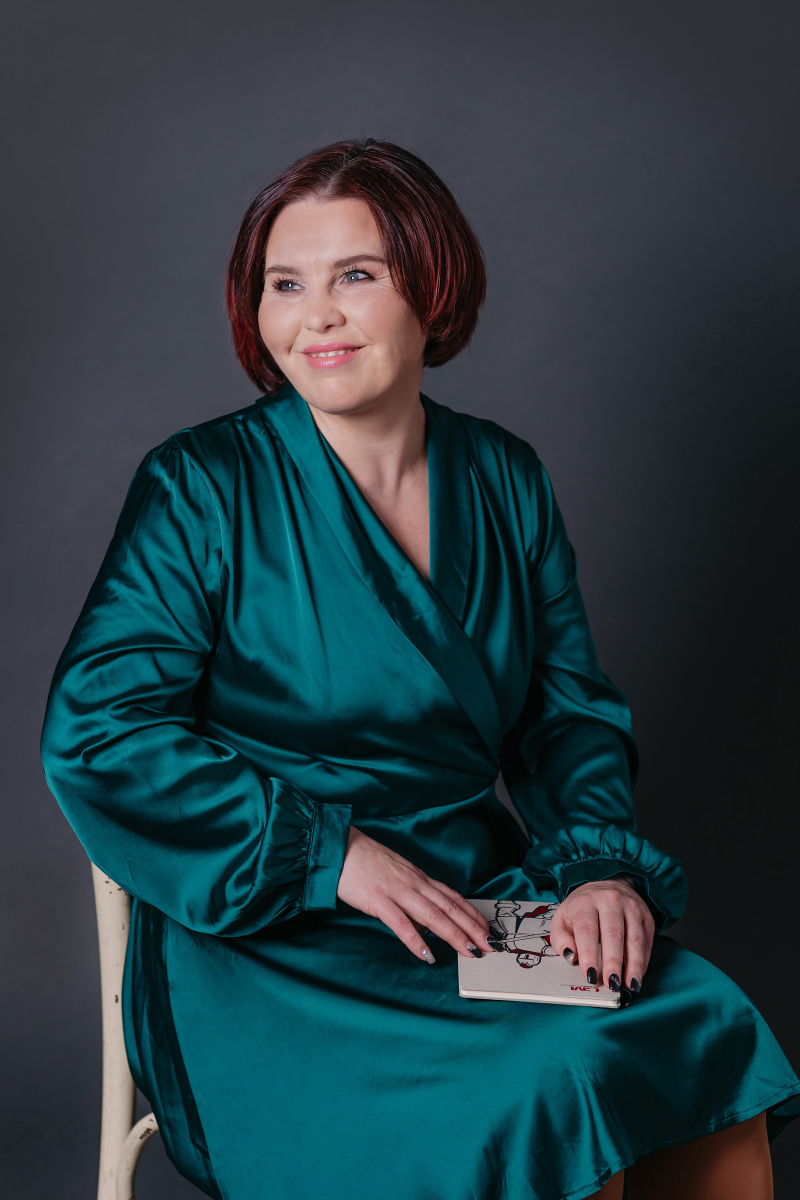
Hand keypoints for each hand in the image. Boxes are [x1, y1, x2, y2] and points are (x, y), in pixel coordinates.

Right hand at [336, 826, 495, 963]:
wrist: (339, 847)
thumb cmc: (365, 862)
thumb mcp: (396, 876)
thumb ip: (412, 897)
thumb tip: (425, 925)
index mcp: (418, 877)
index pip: (452, 897)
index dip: (472, 914)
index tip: (488, 929)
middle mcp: (413, 883)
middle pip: (449, 907)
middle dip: (472, 928)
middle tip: (491, 946)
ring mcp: (397, 891)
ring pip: (432, 915)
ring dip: (454, 934)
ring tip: (470, 951)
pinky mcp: (378, 900)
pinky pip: (400, 923)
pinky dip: (415, 940)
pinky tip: (427, 955)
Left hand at [549, 876, 654, 992]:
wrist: (607, 883)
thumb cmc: (582, 907)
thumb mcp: (562, 917)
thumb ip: (560, 938)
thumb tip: (571, 957)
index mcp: (585, 902)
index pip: (587, 930)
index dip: (589, 955)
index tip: (590, 975)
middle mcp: (610, 900)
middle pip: (613, 935)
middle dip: (613, 962)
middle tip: (612, 984)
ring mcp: (631, 906)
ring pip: (634, 938)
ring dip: (634, 964)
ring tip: (630, 985)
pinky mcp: (645, 914)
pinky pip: (646, 940)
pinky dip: (643, 960)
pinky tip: (638, 974)